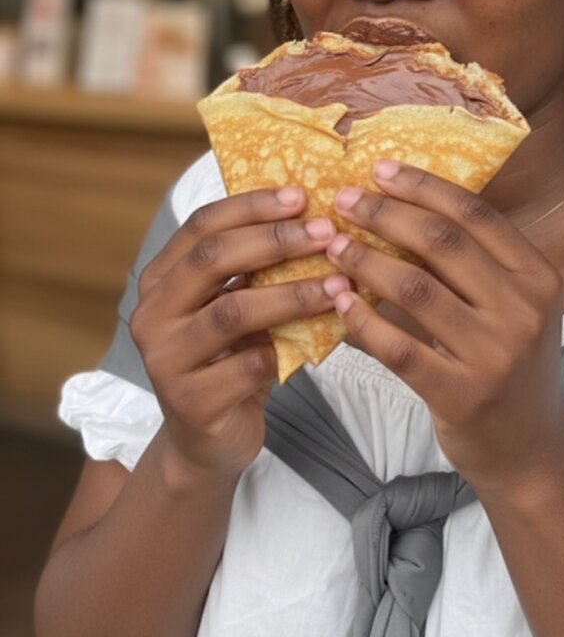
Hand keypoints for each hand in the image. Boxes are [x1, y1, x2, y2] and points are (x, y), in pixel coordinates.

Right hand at [130, 188, 349, 483]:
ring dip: (293, 294)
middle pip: (212, 259)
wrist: (210, 441)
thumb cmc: (233, 358)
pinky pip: (249, 365)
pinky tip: (327, 335)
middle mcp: (152, 314)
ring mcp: (165, 359)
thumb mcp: (239, 305)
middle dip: (275, 240)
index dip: (251, 206)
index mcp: (161, 279)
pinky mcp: (190, 401)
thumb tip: (317, 213)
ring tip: (339, 283)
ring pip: (232, 311)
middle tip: (327, 233)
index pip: (201, 225)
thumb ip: (258, 267)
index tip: (301, 195)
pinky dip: (291, 346)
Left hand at [326, 160, 563, 497]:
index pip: (475, 215)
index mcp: (538, 276)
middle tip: (342, 200)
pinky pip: (398, 347)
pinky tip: (338, 301)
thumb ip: (474, 264)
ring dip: (365, 261)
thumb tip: (401, 203)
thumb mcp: (512, 307)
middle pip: (443, 243)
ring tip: (332, 246)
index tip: (379, 169)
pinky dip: (362, 320)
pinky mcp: (462, 394)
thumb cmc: (509, 366)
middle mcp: (523, 310)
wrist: (529, 451)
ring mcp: (495, 355)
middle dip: (384, 214)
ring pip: (415, 289)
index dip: (423, 187)